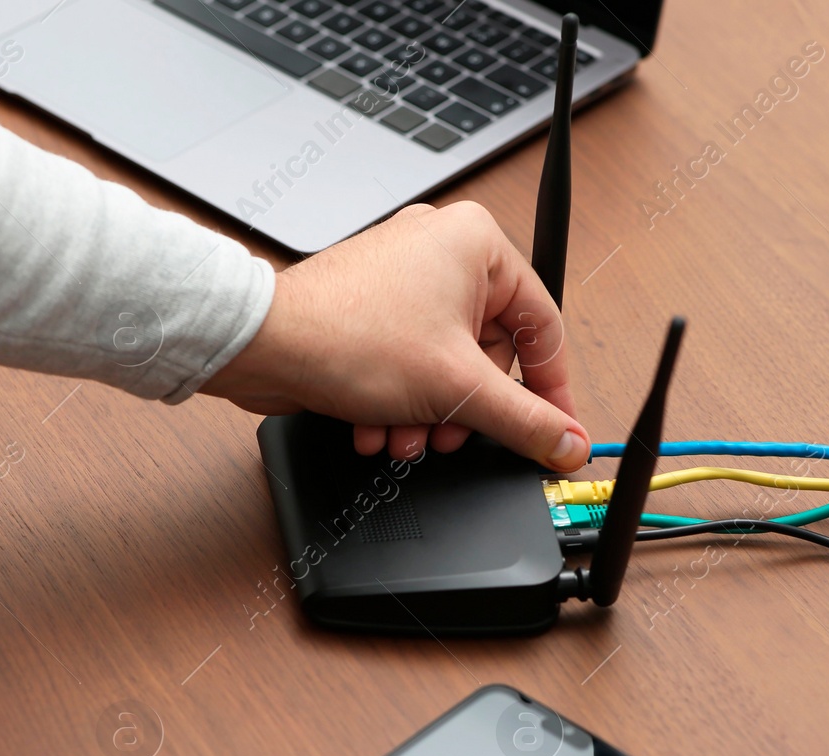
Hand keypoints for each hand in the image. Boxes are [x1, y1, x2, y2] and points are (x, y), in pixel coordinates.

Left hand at [202, 201, 589, 472]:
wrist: (262, 345)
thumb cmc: (348, 338)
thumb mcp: (458, 390)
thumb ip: (524, 420)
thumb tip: (566, 439)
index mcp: (478, 244)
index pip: (542, 326)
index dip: (550, 389)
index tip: (553, 430)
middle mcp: (441, 249)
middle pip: (489, 353)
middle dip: (464, 408)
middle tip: (450, 436)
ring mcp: (402, 277)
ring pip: (446, 365)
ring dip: (428, 415)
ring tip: (403, 437)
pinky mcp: (371, 306)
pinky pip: (409, 362)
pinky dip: (398, 401)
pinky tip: (376, 426)